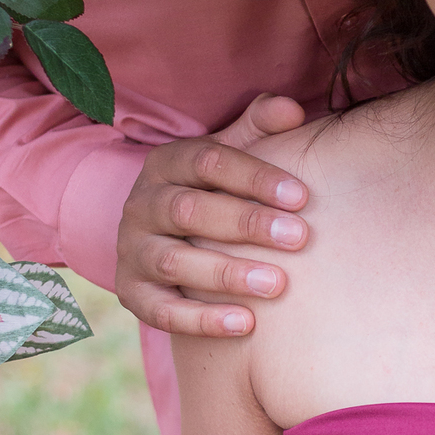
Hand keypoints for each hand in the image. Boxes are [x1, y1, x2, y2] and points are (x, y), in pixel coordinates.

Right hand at [116, 94, 309, 336]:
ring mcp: (132, 250)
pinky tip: (245, 324)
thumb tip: (291, 110)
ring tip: (277, 284)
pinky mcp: (132, 294)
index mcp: (168, 163)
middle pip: (188, 211)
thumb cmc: (215, 190)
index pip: (208, 162)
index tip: (301, 196)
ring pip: (173, 261)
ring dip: (226, 273)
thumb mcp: (232, 153)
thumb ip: (261, 127)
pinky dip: (201, 320)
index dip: (255, 176)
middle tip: (299, 238)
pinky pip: (161, 311)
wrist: (164, 235)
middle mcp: (142, 204)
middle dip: (246, 224)